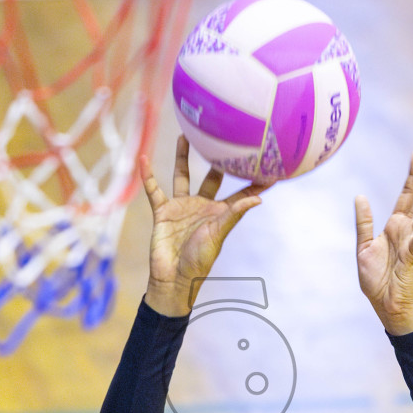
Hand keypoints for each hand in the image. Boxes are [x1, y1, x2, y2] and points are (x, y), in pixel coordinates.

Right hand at [142, 136, 267, 316]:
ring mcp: (181, 207)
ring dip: (182, 157)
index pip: (241, 193)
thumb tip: (257, 199)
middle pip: (211, 178)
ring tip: (184, 136)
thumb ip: (234, 214)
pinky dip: (147, 175)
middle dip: (217, 160)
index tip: (269, 166)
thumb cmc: (199, 260)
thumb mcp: (218, 234)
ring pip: (182, 176)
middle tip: (224, 138)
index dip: (255, 182)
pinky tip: (143, 159)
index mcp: (220, 213)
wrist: (173, 276)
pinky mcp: (162, 211)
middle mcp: (202, 206)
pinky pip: (153, 189)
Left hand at [354, 152, 412, 335]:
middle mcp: (406, 230)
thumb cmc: (376, 281)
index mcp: (394, 226)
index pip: (406, 195)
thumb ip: (364, 222)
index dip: (411, 176)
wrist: (385, 307)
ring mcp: (411, 242)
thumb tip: (360, 196)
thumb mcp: (363, 248)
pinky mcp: (412, 257)